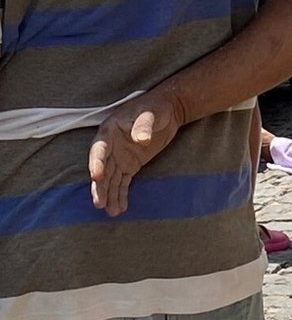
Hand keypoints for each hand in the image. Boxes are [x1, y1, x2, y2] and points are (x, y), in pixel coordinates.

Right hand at [88, 90, 184, 216]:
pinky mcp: (130, 165)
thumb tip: (141, 140)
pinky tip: (120, 208)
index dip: (97, 162)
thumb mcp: (150, 113)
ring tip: (111, 211)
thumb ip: (144, 125)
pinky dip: (120, 194)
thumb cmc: (156, 108)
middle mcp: (110, 146)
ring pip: (110, 179)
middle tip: (99, 202)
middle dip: (100, 186)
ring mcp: (119, 157)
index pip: (100, 149)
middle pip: (102, 169)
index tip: (97, 175)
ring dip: (109, 195)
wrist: (167, 110)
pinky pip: (122, 182)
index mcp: (110, 131)